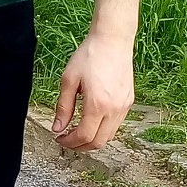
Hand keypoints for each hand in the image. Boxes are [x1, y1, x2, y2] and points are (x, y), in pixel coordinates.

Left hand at [51, 32, 134, 150]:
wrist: (113, 40)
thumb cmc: (90, 55)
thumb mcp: (69, 80)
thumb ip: (63, 107)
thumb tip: (57, 127)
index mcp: (97, 104)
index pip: (84, 136)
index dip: (70, 142)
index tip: (60, 138)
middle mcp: (114, 109)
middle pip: (98, 142)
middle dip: (81, 146)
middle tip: (67, 140)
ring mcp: (124, 106)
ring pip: (109, 135)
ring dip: (93, 139)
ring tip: (78, 131)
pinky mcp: (129, 101)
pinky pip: (116, 124)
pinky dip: (103, 129)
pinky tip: (92, 120)